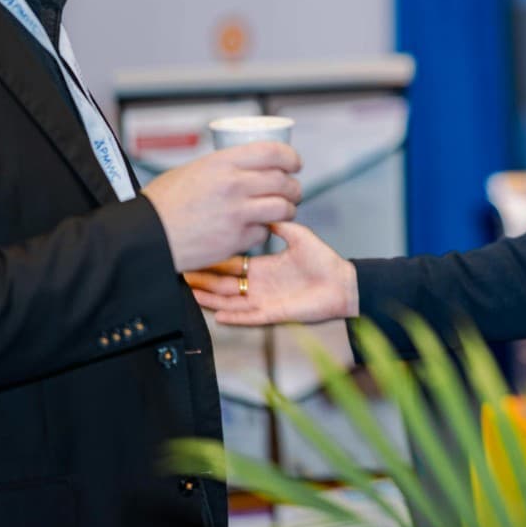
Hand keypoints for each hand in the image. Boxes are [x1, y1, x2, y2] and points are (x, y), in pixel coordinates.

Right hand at [142, 142, 301, 271]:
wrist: (146, 236)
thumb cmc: (162, 203)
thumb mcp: (192, 170)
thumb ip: (221, 168)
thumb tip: (245, 168)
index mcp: (223, 162)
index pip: (274, 152)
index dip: (291, 157)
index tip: (294, 164)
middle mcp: (234, 185)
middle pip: (283, 181)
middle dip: (293, 187)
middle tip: (291, 192)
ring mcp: (237, 213)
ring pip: (282, 208)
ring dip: (287, 210)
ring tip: (281, 211)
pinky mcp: (236, 239)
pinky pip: (263, 233)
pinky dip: (261, 232)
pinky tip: (252, 230)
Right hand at [186, 222, 357, 324]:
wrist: (342, 283)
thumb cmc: (324, 261)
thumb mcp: (299, 236)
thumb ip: (280, 225)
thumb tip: (263, 209)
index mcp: (264, 267)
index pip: (232, 264)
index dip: (214, 261)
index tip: (197, 254)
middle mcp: (260, 285)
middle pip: (225, 284)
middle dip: (204, 281)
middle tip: (183, 275)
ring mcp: (265, 300)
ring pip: (232, 302)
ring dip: (212, 299)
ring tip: (191, 295)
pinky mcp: (275, 314)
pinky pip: (250, 317)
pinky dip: (234, 316)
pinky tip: (217, 315)